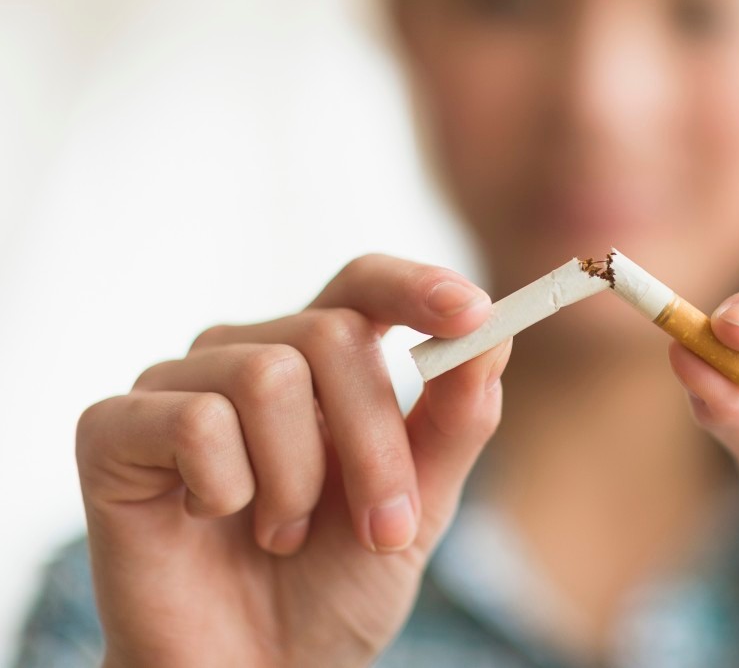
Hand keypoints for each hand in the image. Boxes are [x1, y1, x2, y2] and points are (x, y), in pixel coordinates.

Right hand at [76, 255, 510, 667]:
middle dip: (375, 444)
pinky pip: (195, 421)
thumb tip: (492, 337)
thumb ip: (455, 422)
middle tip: (383, 531)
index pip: (364, 283)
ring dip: (297, 482)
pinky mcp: (113, 429)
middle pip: (332, 334)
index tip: (473, 313)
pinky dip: (225, 491)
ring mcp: (177, 385)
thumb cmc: (333, 586)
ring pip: (267, 376)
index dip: (417, 287)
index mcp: (320, 361)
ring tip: (281, 535)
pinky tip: (209, 521)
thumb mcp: (419, 507)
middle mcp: (247, 354)